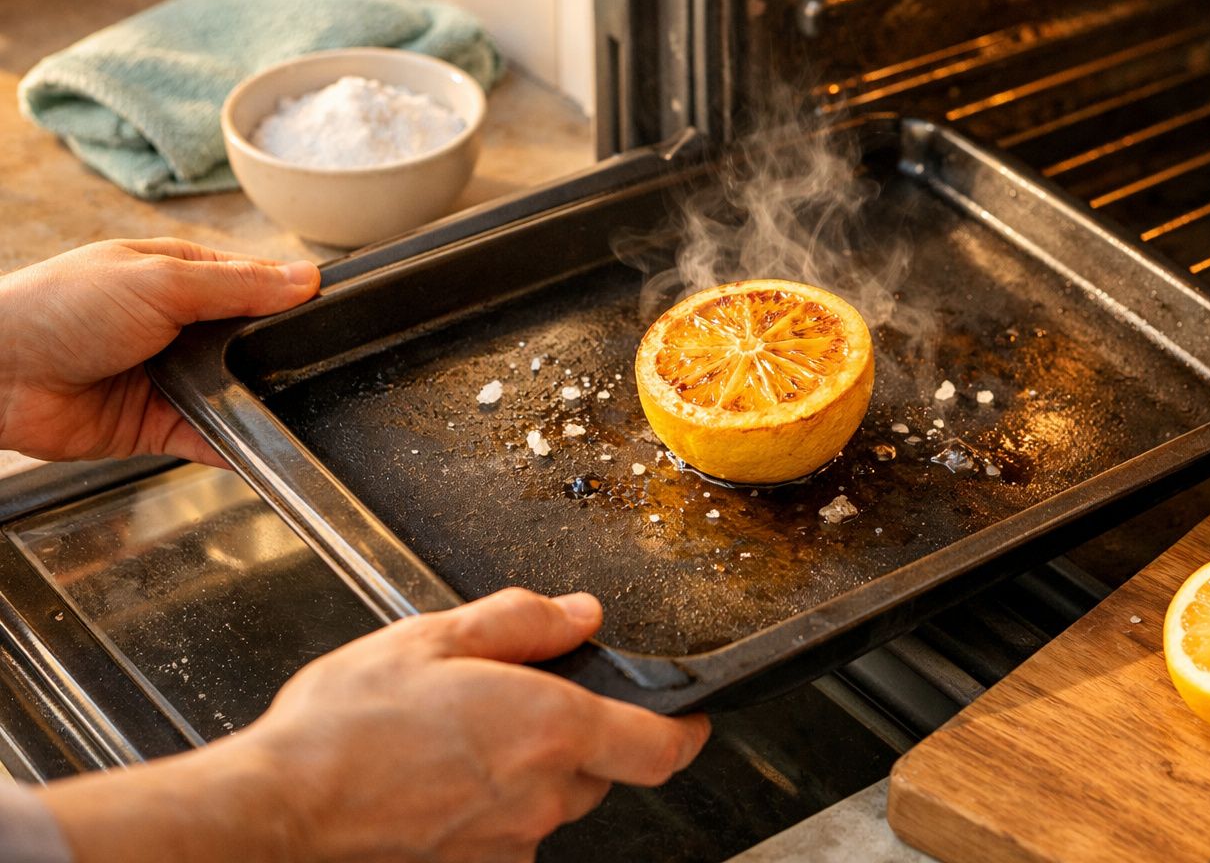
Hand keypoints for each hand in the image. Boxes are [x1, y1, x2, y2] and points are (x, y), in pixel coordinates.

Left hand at [0, 238, 319, 465]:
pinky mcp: (159, 426)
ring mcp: (170, 377)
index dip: (291, 299)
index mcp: (180, 276)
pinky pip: (214, 438)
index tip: (329, 315)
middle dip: (276, 356)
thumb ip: (237, 285)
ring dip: (258, 400)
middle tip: (313, 366)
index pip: (256, 284)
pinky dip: (240, 446)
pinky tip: (267, 450)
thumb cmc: (57, 309)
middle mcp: (179, 326)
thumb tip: (305, 278)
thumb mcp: (159, 281)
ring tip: (292, 407)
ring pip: (237, 393)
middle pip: (252, 343)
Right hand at [38, 589, 709, 862]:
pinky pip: (507, 831)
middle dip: (574, 734)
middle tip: (508, 701)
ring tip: (451, 739)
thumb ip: (523, 621)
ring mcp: (509, 842)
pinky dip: (488, 804)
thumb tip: (581, 616)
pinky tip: (433, 778)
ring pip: (550, 801)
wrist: (275, 813)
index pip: (661, 746)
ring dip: (526, 770)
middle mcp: (542, 795)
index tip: (688, 715)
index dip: (685, 728)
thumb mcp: (434, 638)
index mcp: (549, 728)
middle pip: (600, 767)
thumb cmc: (344, 726)